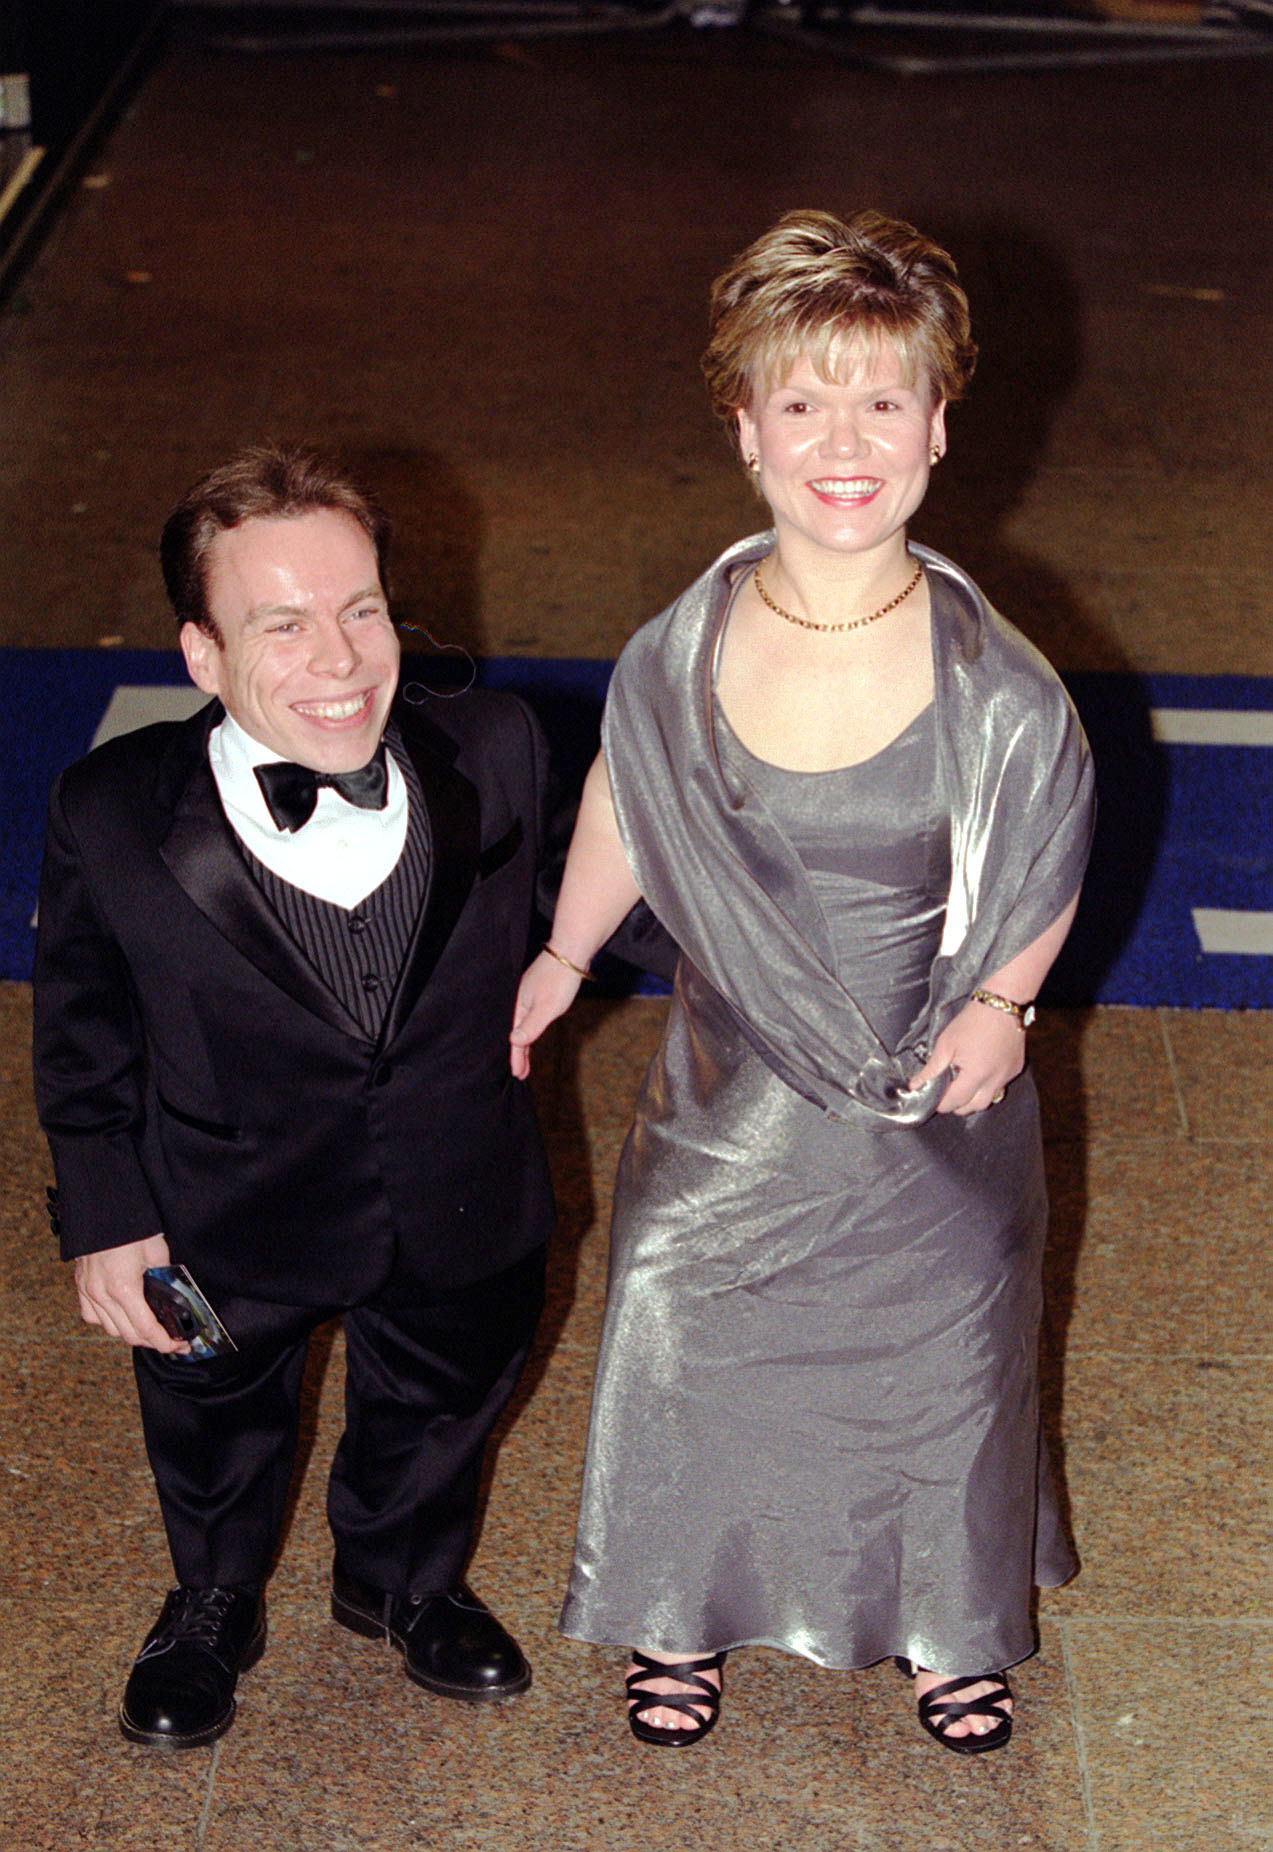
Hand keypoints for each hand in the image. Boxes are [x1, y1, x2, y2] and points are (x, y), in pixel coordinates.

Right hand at [74, 1232, 187, 1352]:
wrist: (102, 1210)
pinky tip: (121, 1317)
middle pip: (129, 1335)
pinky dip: (109, 1322)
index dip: (164, 1342)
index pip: (145, 1328)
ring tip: (149, 1330)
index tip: (179, 1346)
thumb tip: (171, 1295)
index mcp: (123, 1288)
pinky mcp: (81, 1286)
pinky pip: (93, 1316)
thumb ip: (164, 1277)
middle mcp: (102, 1295)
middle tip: (171, 1340)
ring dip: (131, 1333)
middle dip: (152, 1341)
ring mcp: (89, 1292)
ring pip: (111, 1330)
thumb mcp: (157, 1252)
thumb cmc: (131, 1228)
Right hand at [509, 951, 585, 1077]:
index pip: (516, 1038)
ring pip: (524, 1023)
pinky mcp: (541, 989)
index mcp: (519, 1005)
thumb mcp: (546, 1008)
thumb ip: (531, 1026)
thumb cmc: (560, 979)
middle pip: (517, 1031)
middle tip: (521, 1072)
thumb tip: (514, 1041)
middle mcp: (522, 999)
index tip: (518, 1074)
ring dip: (525, 1041)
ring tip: (526, 1057)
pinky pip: (531, 1015)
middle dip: (519, 1053)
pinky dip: (531, 1028)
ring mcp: (531, 993)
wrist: (572, 950)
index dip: (517, 1057)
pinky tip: (535, 1029)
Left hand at [907, 999, 1026, 1115]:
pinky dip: (988, 1086)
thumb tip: (915, 1085)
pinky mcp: (1017, 1068)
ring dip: (974, 1099)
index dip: (941, 1104)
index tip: (932, 1099)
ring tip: (961, 1086)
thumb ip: (932, 1068)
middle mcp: (996, 1080)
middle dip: (958, 1106)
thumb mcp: (946, 1043)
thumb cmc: (972, 1020)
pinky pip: (1000, 1086)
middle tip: (945, 1095)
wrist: (1003, 1002)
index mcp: (976, 1075)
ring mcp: (1008, 1075)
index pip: (955, 1102)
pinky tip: (979, 1073)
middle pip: (974, 1107)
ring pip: (989, 1100)